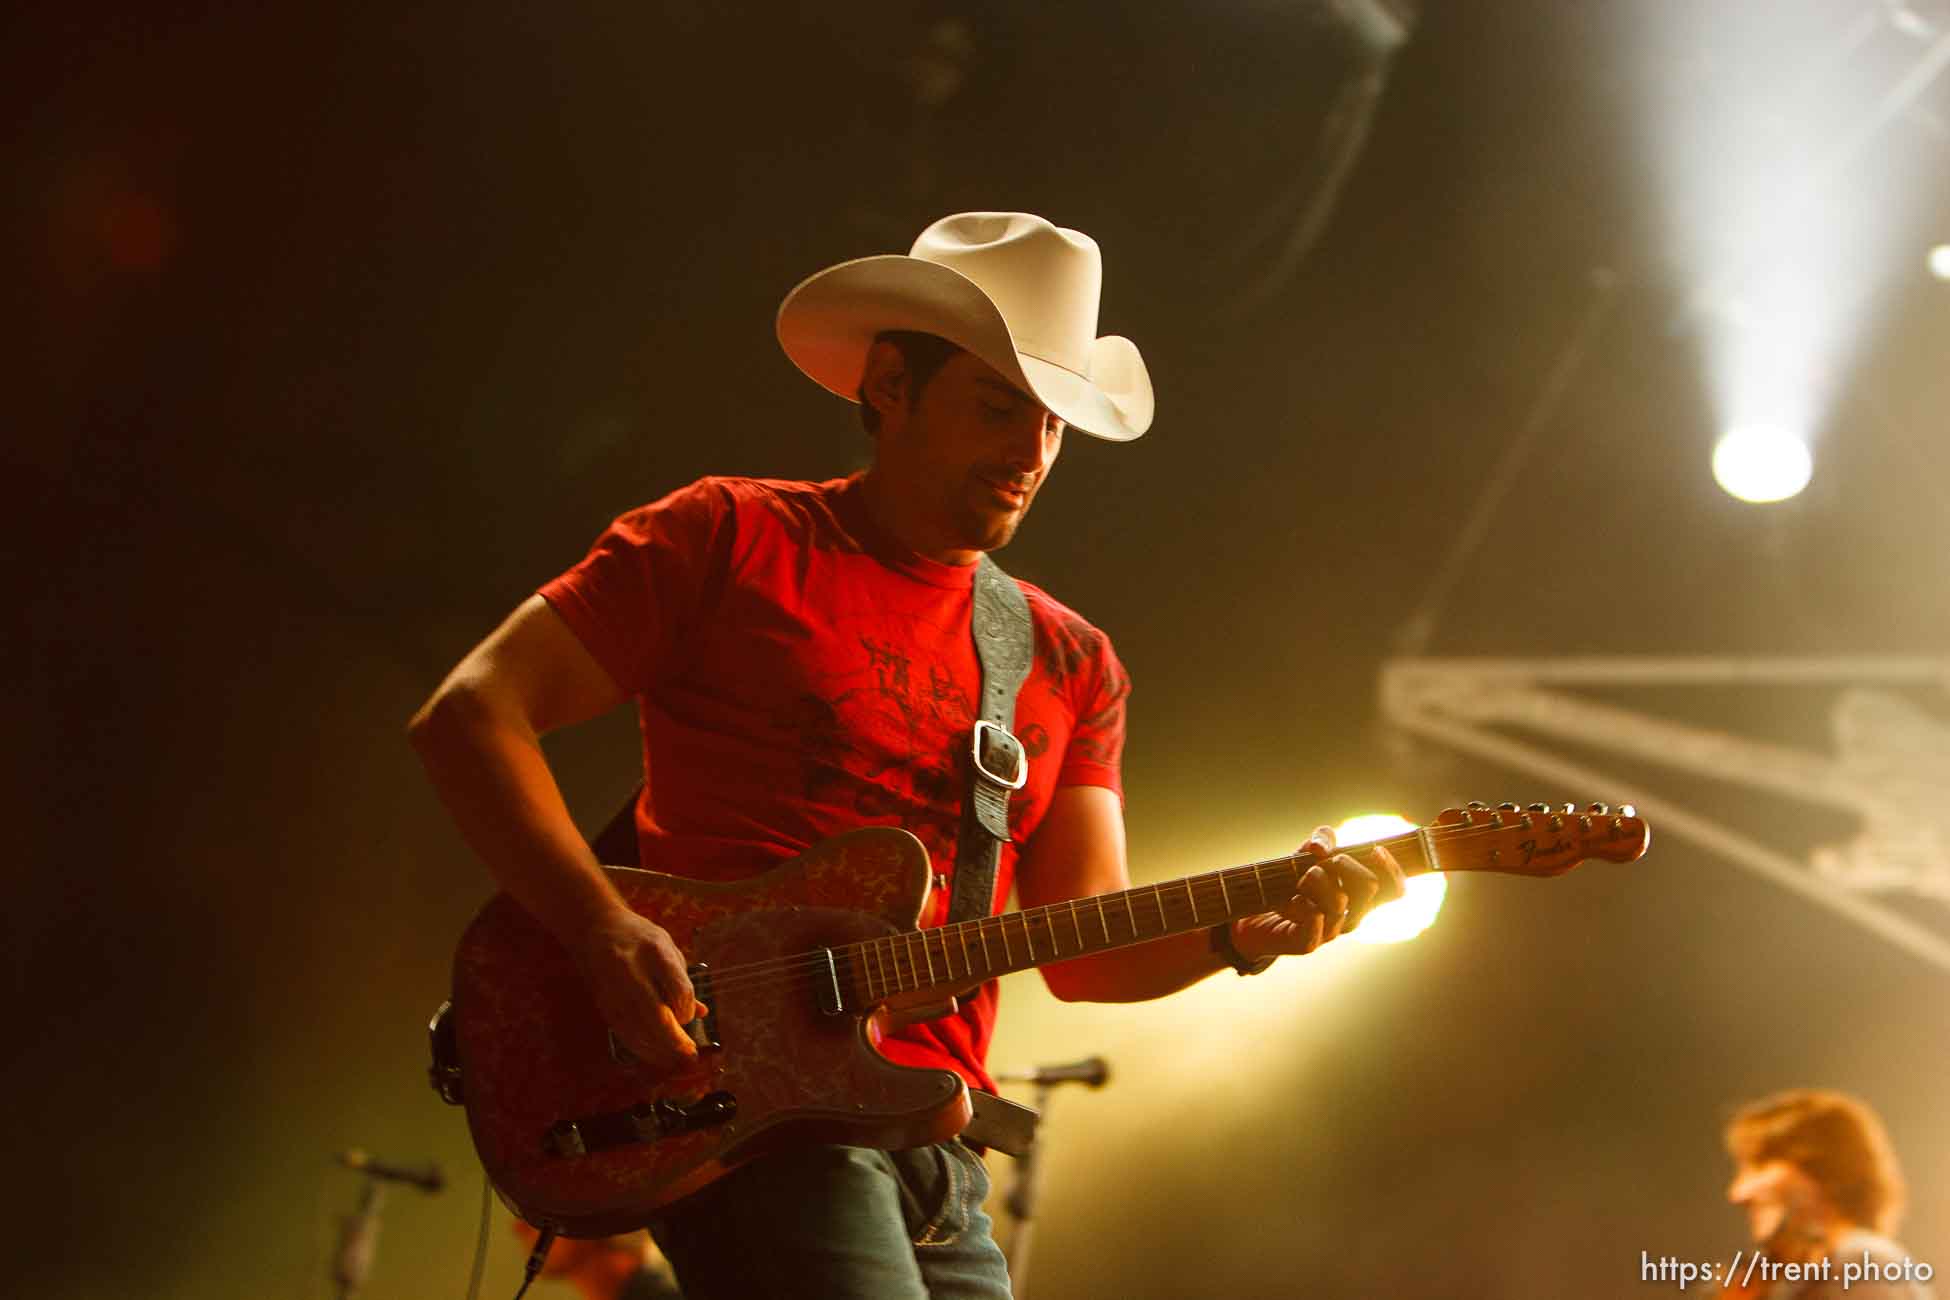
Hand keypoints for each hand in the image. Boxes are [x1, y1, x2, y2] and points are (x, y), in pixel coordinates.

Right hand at [571, 906, 698, 1071]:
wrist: (596, 927)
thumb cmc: (639, 937)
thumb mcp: (667, 947)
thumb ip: (683, 980)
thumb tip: (702, 1013)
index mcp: (655, 951)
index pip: (679, 989)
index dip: (687, 1010)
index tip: (690, 1016)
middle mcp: (631, 970)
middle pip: (656, 1016)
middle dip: (675, 1040)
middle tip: (690, 1053)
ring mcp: (613, 988)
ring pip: (637, 1029)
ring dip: (659, 1049)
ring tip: (677, 1057)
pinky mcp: (602, 1003)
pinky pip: (623, 1032)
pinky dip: (641, 1047)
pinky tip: (655, 1052)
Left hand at [1232, 825, 1406, 957]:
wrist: (1254, 912)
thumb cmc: (1288, 882)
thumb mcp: (1305, 853)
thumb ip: (1322, 839)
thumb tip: (1320, 849)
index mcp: (1358, 896)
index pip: (1396, 889)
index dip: (1394, 869)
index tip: (1376, 850)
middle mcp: (1350, 915)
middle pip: (1370, 886)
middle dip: (1344, 864)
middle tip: (1319, 863)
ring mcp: (1330, 931)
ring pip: (1340, 902)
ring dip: (1315, 880)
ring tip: (1298, 881)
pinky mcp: (1307, 943)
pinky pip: (1316, 924)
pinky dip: (1303, 905)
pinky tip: (1294, 900)